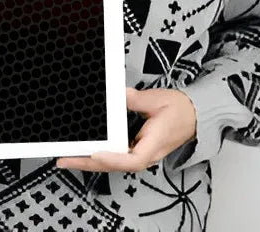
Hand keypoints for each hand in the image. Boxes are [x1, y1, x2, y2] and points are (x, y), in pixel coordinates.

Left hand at [54, 86, 196, 172]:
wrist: (194, 115)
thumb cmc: (181, 111)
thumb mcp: (157, 100)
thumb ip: (135, 99)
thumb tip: (118, 93)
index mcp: (154, 144)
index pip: (132, 159)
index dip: (112, 158)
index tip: (95, 153)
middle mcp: (146, 154)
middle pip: (115, 165)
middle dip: (88, 162)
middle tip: (65, 158)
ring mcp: (141, 153)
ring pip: (113, 163)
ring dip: (90, 161)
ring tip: (68, 156)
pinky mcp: (137, 149)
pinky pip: (116, 156)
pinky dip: (99, 155)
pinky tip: (86, 152)